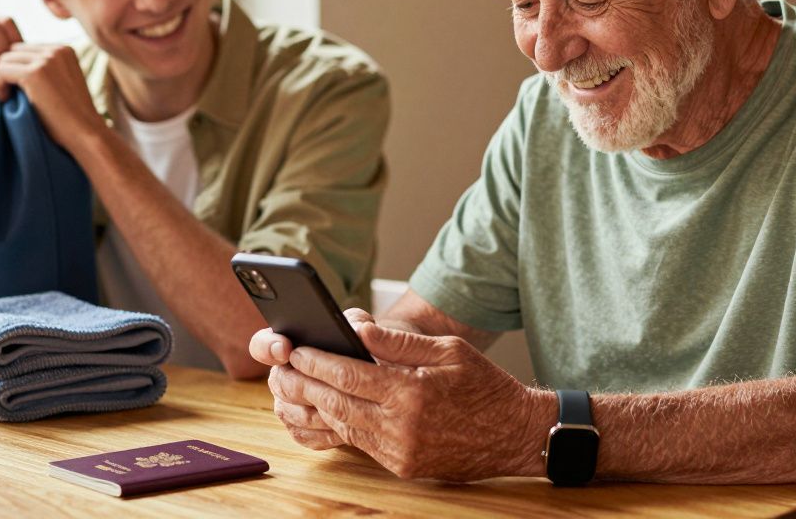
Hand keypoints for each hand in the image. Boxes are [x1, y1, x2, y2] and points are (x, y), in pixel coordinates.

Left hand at [0, 43, 104, 151]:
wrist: (85, 133)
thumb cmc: (70, 116)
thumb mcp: (61, 83)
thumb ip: (43, 69)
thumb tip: (8, 64)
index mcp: (64, 50)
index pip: (25, 49)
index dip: (17, 69)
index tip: (19, 90)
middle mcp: (57, 50)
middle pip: (13, 51)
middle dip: (8, 72)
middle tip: (10, 95)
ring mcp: (47, 60)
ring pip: (4, 59)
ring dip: (1, 79)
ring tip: (9, 98)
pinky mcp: (34, 73)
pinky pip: (1, 71)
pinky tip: (6, 100)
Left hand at [266, 317, 550, 480]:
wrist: (516, 434)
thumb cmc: (485, 385)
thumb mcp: (448, 350)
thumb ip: (399, 341)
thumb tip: (357, 329)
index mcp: (412, 392)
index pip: (349, 375)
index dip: (317, 361)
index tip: (296, 347)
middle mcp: (402, 427)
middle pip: (336, 403)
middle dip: (304, 384)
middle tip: (280, 367)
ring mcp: (401, 451)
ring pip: (343, 426)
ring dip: (315, 406)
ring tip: (294, 386)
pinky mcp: (403, 466)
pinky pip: (361, 443)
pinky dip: (340, 424)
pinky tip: (327, 408)